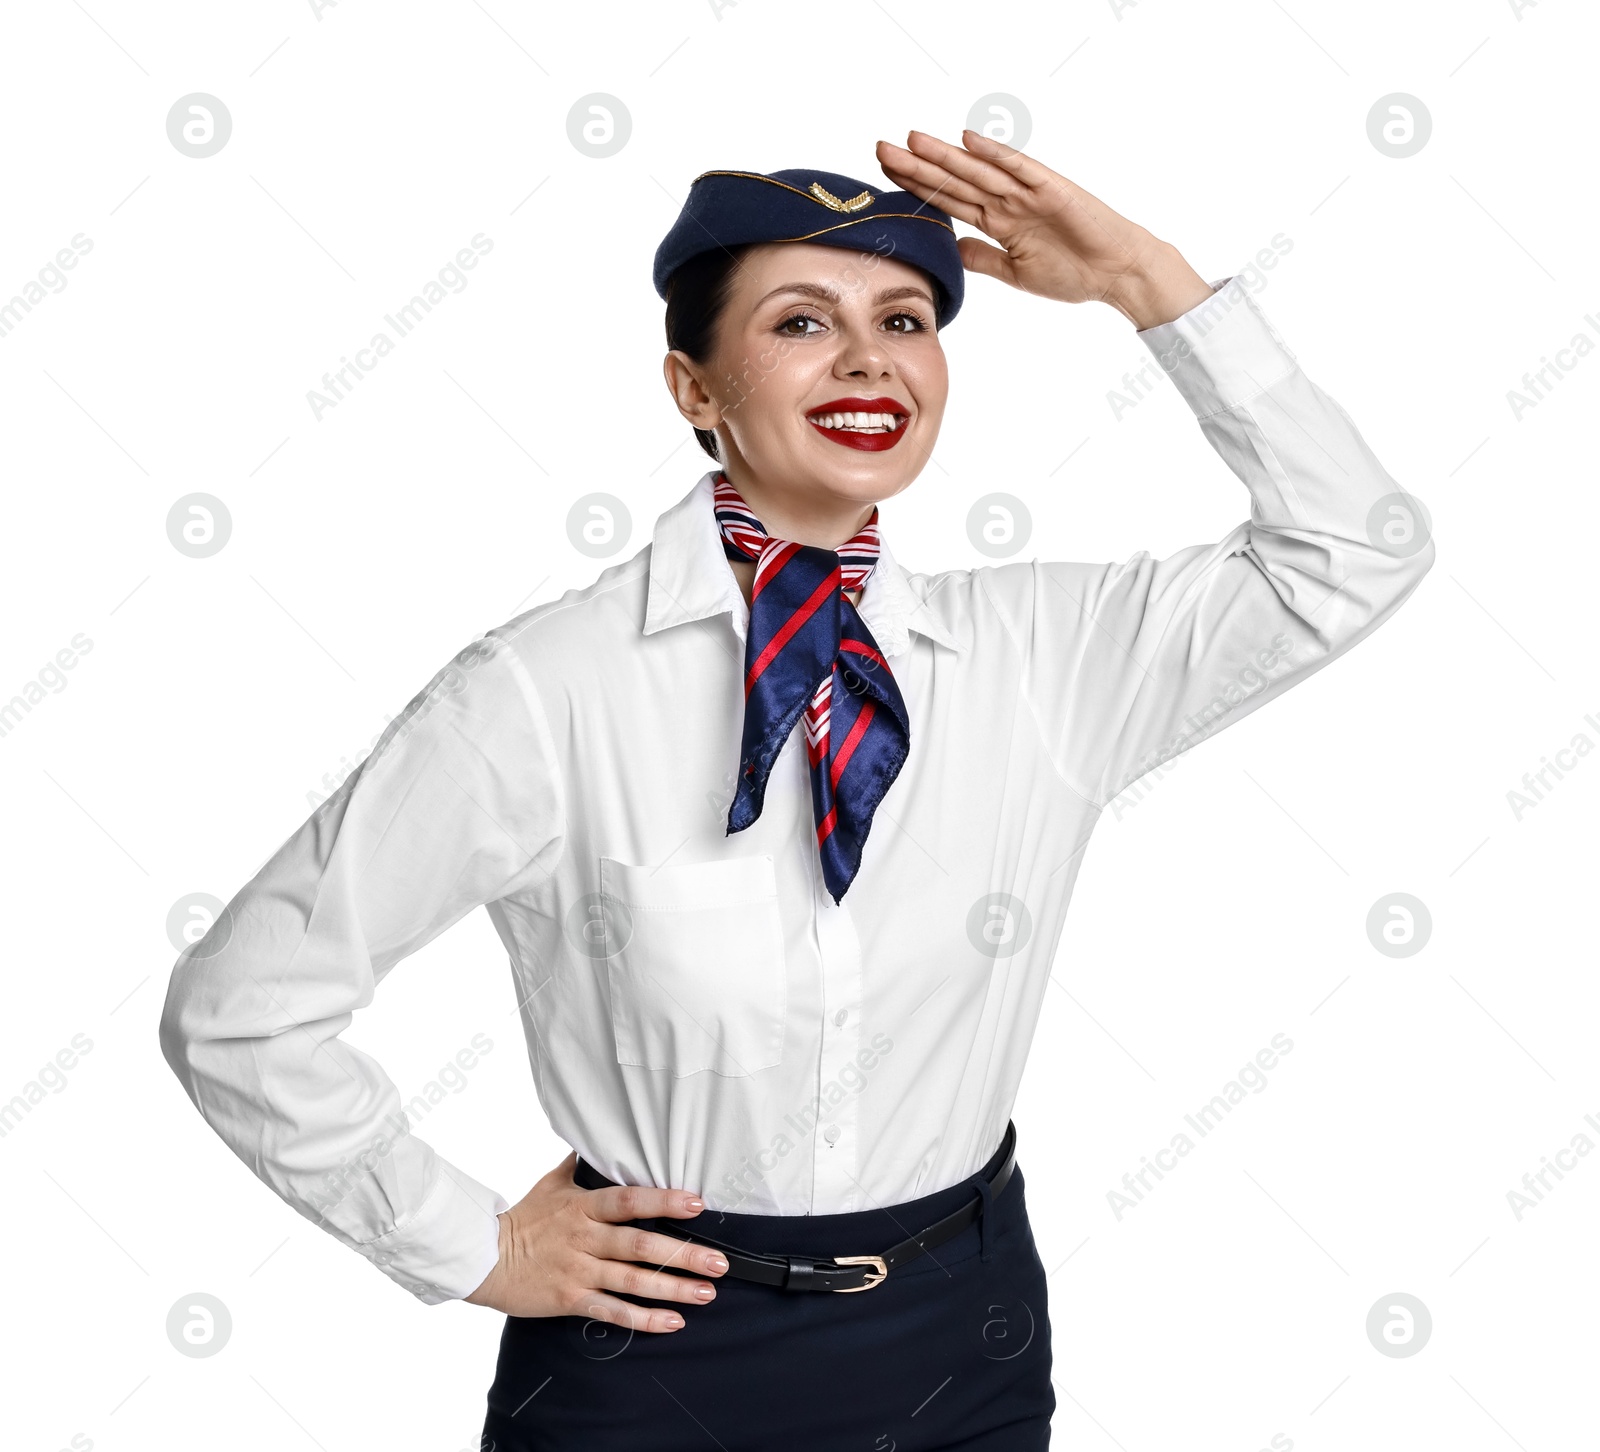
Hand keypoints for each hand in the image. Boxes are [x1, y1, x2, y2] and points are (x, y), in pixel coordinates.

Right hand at [463, 1151, 726, 1330]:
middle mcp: (585, 1239)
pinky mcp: (571, 1300)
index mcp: (583, 1206)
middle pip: (640, 1245)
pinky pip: (613, 1312)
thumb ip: (580, 1164)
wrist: (485, 1258)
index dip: (663, 1200)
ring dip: (673, 1288)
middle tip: (719, 1261)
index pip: (629, 1200)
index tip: (697, 1203)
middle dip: (683, 1254)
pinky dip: (643, 1319)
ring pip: (632, 1281)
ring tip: (706, 1292)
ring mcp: (579, 1271)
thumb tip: (598, 1138)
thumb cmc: (522, 1218)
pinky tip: (672, 1322)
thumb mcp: (551, 1183)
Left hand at [875, 129, 1214, 329]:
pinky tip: (968, 141)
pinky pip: (1019, 167)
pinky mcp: (1051, 188)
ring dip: (945, 156)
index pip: (949, 201)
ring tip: (912, 140)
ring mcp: (1027, 193)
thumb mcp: (1015, 273)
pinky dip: (995, 154)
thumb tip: (949, 250)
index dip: (917, 188)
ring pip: (978, 170)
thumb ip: (982, 259)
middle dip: (918, 166)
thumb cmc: (1073, 273)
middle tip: (880, 149)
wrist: (1116, 273)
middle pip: (954, 180)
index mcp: (998, 222)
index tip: (884, 177)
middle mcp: (1007, 202)